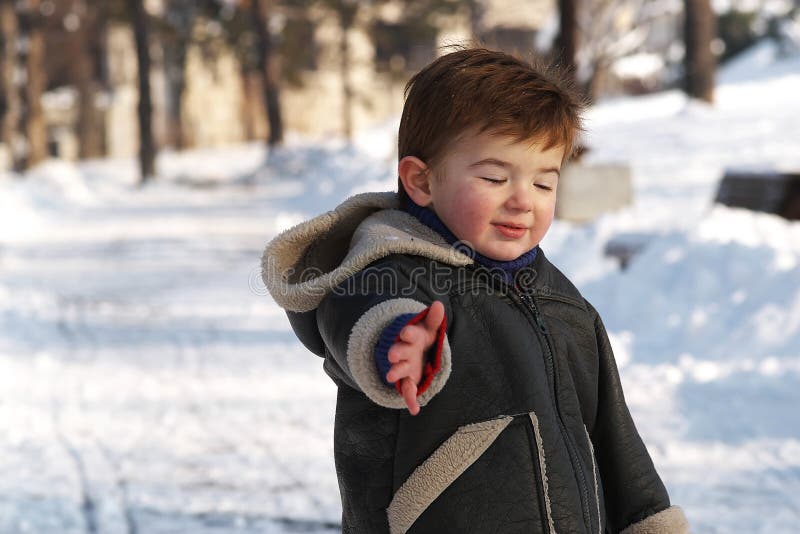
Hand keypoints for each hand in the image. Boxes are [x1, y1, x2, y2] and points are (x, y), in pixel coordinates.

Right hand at [385, 301, 444, 415]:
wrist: (412, 351)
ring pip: (399, 370)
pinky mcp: (408, 380)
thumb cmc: (422, 338)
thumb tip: (439, 305)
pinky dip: (410, 400)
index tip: (405, 332)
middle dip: (396, 353)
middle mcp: (404, 353)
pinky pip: (407, 391)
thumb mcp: (429, 328)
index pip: (408, 334)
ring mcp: (404, 367)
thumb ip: (433, 319)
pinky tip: (415, 410)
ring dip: (395, 372)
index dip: (407, 334)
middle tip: (392, 354)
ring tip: (391, 376)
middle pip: (399, 352)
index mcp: (410, 338)